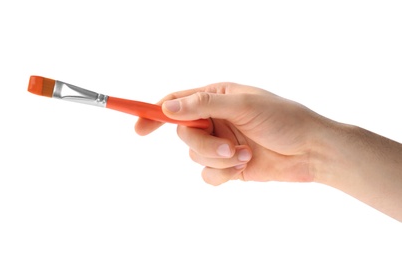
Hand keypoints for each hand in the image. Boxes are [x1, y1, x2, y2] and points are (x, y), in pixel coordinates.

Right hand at [135, 82, 323, 184]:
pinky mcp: (228, 166)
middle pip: (184, 134)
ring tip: (244, 155)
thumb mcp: (243, 105)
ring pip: (194, 156)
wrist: (311, 150)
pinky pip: (207, 174)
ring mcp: (220, 143)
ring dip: (217, 159)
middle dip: (203, 144)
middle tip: (226, 148)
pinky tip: (242, 167)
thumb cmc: (284, 119)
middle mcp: (215, 119)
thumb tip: (167, 107)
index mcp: (217, 97)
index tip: (138, 128)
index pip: (177, 102)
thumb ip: (203, 106)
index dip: (154, 114)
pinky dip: (222, 174)